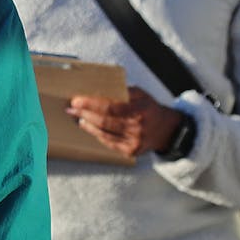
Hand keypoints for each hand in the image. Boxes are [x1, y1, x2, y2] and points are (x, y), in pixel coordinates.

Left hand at [67, 87, 183, 157]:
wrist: (167, 130)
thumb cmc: (149, 108)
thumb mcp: (141, 94)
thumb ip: (123, 91)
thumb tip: (99, 87)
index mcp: (139, 110)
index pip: (110, 107)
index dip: (91, 104)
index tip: (77, 100)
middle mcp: (137, 127)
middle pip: (104, 121)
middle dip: (85, 113)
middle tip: (72, 107)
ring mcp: (134, 142)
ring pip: (104, 134)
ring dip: (88, 125)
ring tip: (78, 116)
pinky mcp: (130, 151)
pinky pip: (109, 142)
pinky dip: (97, 134)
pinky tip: (88, 127)